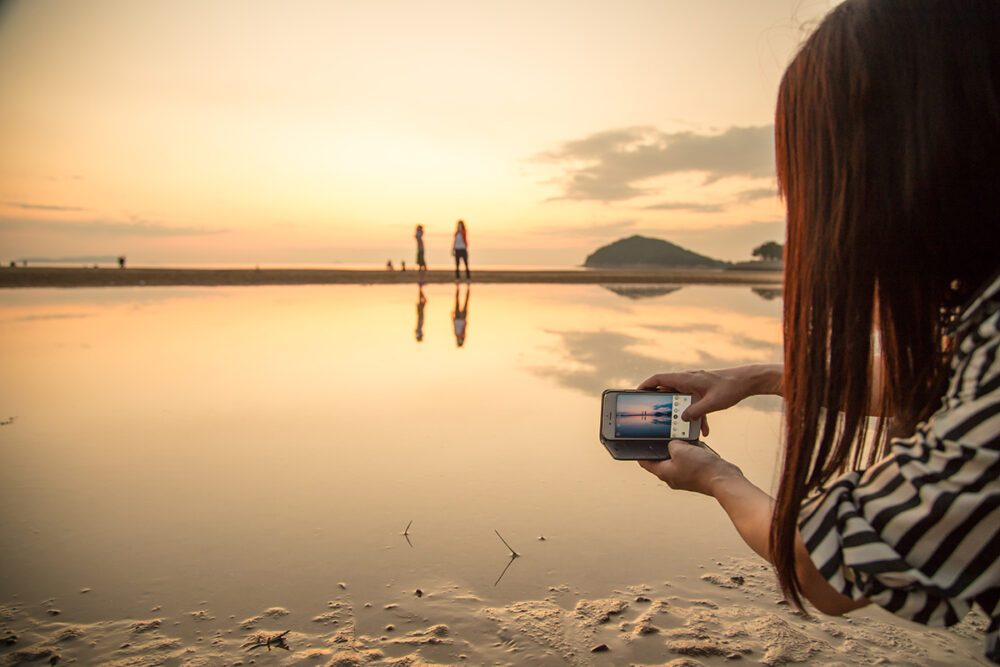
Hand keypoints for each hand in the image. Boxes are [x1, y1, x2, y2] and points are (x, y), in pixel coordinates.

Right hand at [637, 364, 782, 435]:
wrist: (747, 381)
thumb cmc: (730, 387)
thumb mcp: (712, 403)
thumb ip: (695, 412)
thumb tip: (682, 419)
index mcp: (686, 378)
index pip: (659, 378)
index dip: (645, 385)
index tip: (636, 393)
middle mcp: (688, 379)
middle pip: (667, 389)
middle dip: (661, 403)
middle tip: (653, 415)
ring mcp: (695, 384)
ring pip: (681, 399)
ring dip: (681, 412)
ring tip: (680, 427)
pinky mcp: (702, 389)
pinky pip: (693, 402)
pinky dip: (696, 414)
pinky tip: (704, 429)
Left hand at [638, 440, 741, 496]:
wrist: (724, 479)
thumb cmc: (701, 468)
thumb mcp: (679, 449)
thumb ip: (672, 443)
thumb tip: (674, 443)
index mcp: (663, 472)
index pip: (645, 462)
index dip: (641, 451)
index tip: (639, 442)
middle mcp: (672, 477)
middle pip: (663, 459)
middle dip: (666, 447)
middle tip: (668, 437)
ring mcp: (685, 477)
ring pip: (678, 459)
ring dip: (682, 449)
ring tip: (687, 443)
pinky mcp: (696, 475)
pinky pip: (691, 461)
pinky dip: (693, 453)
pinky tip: (699, 449)